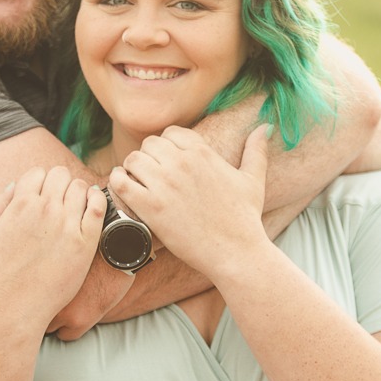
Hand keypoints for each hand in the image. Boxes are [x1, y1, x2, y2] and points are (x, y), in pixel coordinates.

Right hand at [0, 167, 105, 324]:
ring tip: (74, 204)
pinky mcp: (85, 242)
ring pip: (80, 187)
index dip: (38, 181)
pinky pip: (98, 207)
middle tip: (58, 198)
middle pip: (60, 175)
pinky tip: (91, 205)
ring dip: (77, 191)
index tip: (41, 193)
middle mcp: (46, 210)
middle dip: (57, 183)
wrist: (14, 306)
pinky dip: (96, 200)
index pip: (37, 172)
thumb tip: (13, 186)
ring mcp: (67, 225)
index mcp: (21, 204)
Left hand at [111, 125, 270, 278]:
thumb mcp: (253, 180)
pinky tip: (123, 188)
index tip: (167, 160)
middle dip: (149, 157)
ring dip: (132, 169)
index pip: (171, 133)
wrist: (235, 252)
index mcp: (203, 153)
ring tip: (137, 182)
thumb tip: (263, 128)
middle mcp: (182, 163)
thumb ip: (256, 151)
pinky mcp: (150, 207)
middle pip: (150, 144)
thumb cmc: (245, 218)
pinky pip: (121, 182)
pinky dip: (117, 182)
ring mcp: (164, 184)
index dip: (166, 146)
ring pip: (133, 159)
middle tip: (151, 174)